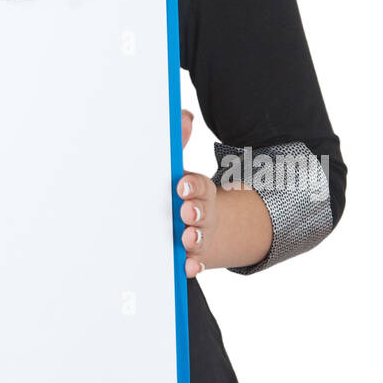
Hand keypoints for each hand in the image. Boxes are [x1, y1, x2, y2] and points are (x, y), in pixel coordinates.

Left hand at [178, 110, 215, 278]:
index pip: (200, 186)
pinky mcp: (193, 256)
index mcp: (200, 191)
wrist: (201, 226)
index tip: (181, 186)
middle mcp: (203, 215)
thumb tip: (183, 115)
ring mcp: (200, 237)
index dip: (193, 186)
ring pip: (200, 239)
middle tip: (185, 212)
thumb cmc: (184, 193)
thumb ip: (178, 143)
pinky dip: (192, 266)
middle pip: (204, 213)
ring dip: (195, 238)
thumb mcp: (180, 170)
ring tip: (186, 238)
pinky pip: (195, 263)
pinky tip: (187, 267)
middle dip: (196, 212)